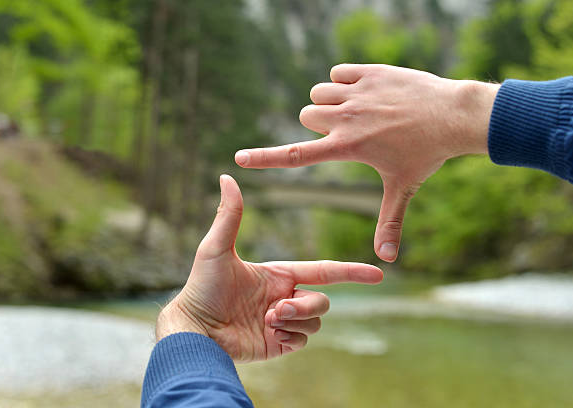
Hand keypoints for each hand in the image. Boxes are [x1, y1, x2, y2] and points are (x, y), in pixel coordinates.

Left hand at [156, 175, 382, 361]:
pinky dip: (290, 337)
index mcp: (279, 274)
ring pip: (315, 321)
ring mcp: (283, 321)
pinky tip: (268, 335)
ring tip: (266, 321)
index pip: (324, 271)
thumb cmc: (202, 287)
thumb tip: (227, 177)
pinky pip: (303, 340)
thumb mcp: (216, 248)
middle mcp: (285, 296)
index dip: (352, 272)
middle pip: (323, 300)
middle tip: (275, 310)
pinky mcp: (279, 344)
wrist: (194, 330)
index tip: (378, 273)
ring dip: (294, 320)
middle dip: (305, 304)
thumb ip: (230, 215)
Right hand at [235, 64, 499, 261]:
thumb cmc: (427, 155)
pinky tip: (366, 93)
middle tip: (345, 132)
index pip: (295, 155)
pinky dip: (344, 82)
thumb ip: (391, 223)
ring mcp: (357, 92)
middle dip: (317, 125)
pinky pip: (337, 73)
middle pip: (305, 115)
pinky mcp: (369, 72)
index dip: (264, 158)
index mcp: (347, 147)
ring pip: (318, 92)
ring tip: (356, 112)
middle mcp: (346, 117)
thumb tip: (387, 261)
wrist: (453, 116)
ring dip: (329, 102)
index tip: (240, 158)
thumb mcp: (403, 189)